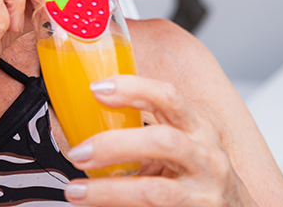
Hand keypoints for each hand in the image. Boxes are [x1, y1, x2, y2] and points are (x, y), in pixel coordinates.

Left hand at [63, 75, 257, 206]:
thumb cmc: (201, 175)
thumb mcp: (182, 144)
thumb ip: (147, 133)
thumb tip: (90, 121)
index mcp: (197, 127)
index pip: (169, 97)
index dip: (133, 88)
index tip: (97, 88)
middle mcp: (205, 156)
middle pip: (163, 141)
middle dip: (115, 145)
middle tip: (78, 152)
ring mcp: (203, 192)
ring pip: (155, 190)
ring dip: (109, 190)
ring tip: (77, 191)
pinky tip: (98, 206)